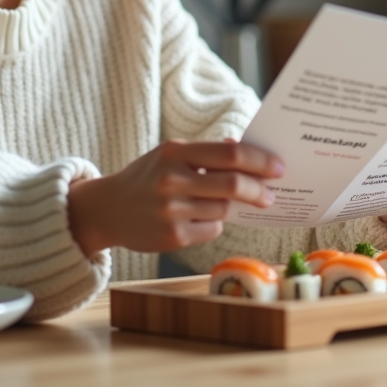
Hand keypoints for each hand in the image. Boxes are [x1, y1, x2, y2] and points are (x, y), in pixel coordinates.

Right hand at [67, 139, 283, 255]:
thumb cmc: (147, 177)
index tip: (278, 167)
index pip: (230, 154)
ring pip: (224, 210)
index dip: (259, 161)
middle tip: (270, 194)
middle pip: (233, 185)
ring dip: (231, 208)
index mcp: (174, 152)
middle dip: (259, 190)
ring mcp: (172, 210)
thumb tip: (244, 149)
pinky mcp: (173, 237)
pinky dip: (213, 224)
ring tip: (220, 204)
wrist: (107, 209)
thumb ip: (206, 153)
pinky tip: (195, 219)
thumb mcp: (170, 155)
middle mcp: (172, 180)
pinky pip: (212, 230)